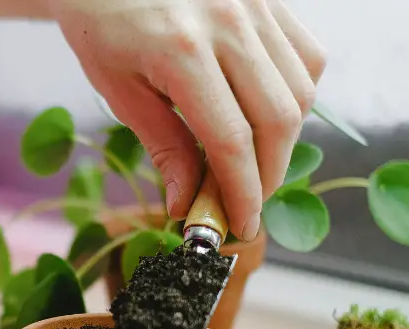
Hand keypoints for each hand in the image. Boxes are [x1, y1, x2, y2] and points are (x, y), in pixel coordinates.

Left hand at [48, 0, 326, 239]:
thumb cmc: (102, 26)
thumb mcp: (119, 90)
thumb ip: (163, 146)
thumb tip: (189, 204)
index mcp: (181, 50)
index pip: (231, 141)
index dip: (241, 193)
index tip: (241, 225)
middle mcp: (229, 22)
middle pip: (278, 120)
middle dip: (268, 175)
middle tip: (245, 204)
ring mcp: (256, 4)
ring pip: (302, 89)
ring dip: (284, 140)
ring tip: (250, 164)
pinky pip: (307, 56)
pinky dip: (296, 95)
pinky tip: (264, 115)